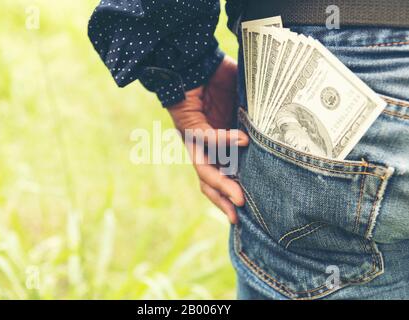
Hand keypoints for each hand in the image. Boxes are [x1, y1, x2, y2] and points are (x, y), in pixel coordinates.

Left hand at [167, 56, 248, 223]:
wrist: (196, 61)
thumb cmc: (220, 80)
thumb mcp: (244, 103)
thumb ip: (257, 117)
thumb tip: (285, 123)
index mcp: (217, 145)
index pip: (221, 175)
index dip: (230, 193)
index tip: (246, 210)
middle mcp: (204, 147)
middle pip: (209, 180)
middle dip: (224, 199)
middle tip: (239, 215)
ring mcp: (195, 139)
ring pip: (204, 169)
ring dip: (222, 184)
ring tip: (239, 197)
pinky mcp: (189, 125)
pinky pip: (207, 138)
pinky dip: (225, 141)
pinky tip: (243, 141)